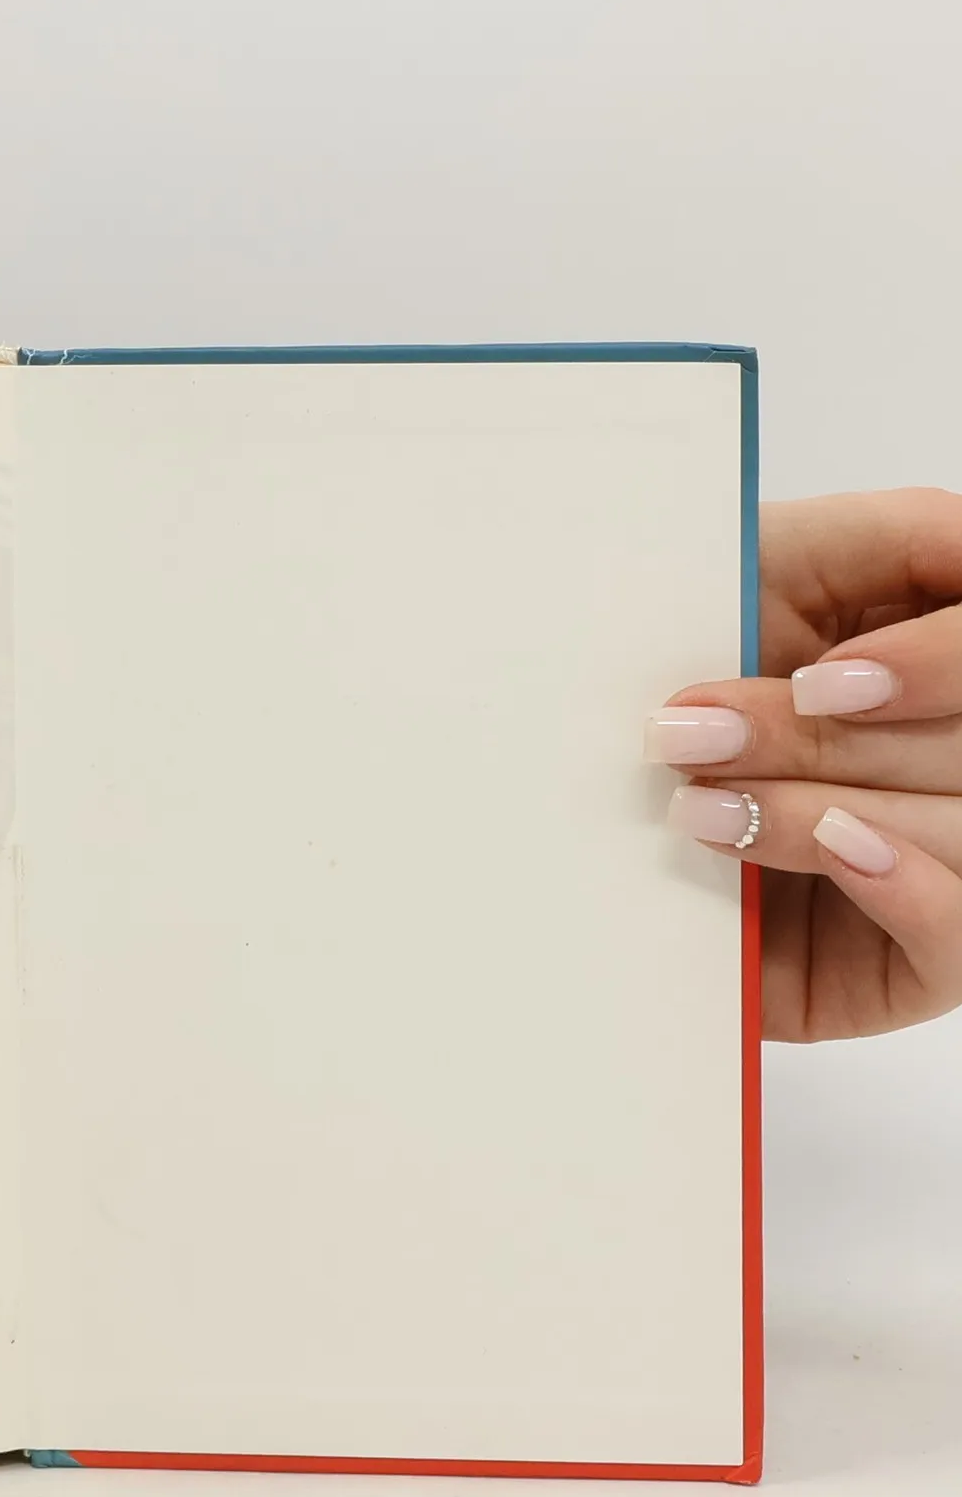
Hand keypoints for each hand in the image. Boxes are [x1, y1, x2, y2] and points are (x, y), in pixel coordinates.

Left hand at [647, 489, 961, 1040]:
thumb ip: (875, 540)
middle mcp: (955, 754)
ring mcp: (949, 858)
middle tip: (693, 736)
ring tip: (696, 806)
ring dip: (813, 810)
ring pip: (954, 824)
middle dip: (819, 743)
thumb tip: (952, 536)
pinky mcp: (920, 961)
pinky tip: (832, 851)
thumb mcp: (757, 583)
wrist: (573, 838)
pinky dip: (902, 886)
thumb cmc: (671, 691)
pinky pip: (961, 931)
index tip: (824, 681)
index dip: (939, 660)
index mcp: (936, 663)